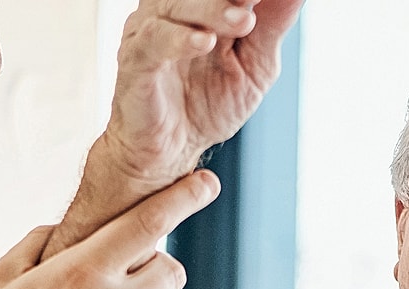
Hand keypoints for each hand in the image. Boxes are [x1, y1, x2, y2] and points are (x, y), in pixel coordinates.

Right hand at [103, 0, 304, 185]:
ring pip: (176, 6)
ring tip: (244, 22)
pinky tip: (203, 42)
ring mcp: (150, 31)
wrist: (173, 152)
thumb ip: (273, 25)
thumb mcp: (256, 65)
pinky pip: (153, 41)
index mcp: (204, 6)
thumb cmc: (210, 104)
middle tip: (257, 0)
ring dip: (212, 10)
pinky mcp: (135, 60)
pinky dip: (178, 39)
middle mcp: (174, 10)